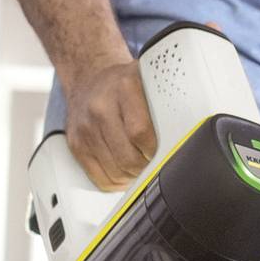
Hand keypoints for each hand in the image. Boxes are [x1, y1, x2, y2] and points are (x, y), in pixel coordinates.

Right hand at [65, 58, 155, 191]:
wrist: (90, 78)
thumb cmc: (125, 86)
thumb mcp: (147, 83)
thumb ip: (166, 104)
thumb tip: (184, 139)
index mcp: (124, 88)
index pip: (140, 132)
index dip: (154, 151)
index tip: (164, 153)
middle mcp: (100, 106)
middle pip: (127, 157)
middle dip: (145, 168)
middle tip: (154, 164)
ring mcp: (85, 126)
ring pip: (115, 172)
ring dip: (132, 177)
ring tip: (140, 166)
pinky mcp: (75, 143)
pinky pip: (99, 178)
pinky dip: (116, 182)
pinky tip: (124, 172)